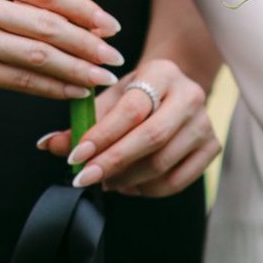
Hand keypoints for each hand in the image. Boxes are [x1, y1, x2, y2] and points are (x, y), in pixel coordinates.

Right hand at [0, 0, 122, 101]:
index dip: (85, 10)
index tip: (111, 26)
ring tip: (102, 78)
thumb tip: (89, 19)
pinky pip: (20, 81)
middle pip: (46, 25)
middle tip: (114, 57)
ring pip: (37, 56)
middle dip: (87, 44)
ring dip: (76, 70)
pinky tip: (74, 91)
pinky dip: (52, 88)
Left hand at [39, 62, 220, 196]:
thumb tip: (50, 145)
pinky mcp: (212, 146)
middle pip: (151, 138)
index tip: (76, 157)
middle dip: (113, 162)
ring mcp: (205, 122)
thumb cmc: (135, 95)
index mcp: (162, 73)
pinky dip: (148, 189)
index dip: (103, 136)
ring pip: (163, 163)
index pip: (132, 109)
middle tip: (85, 178)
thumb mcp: (108, 98)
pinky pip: (177, 180)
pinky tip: (130, 184)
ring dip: (127, 179)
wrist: (173, 91)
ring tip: (105, 180)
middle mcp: (190, 95)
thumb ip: (81, 121)